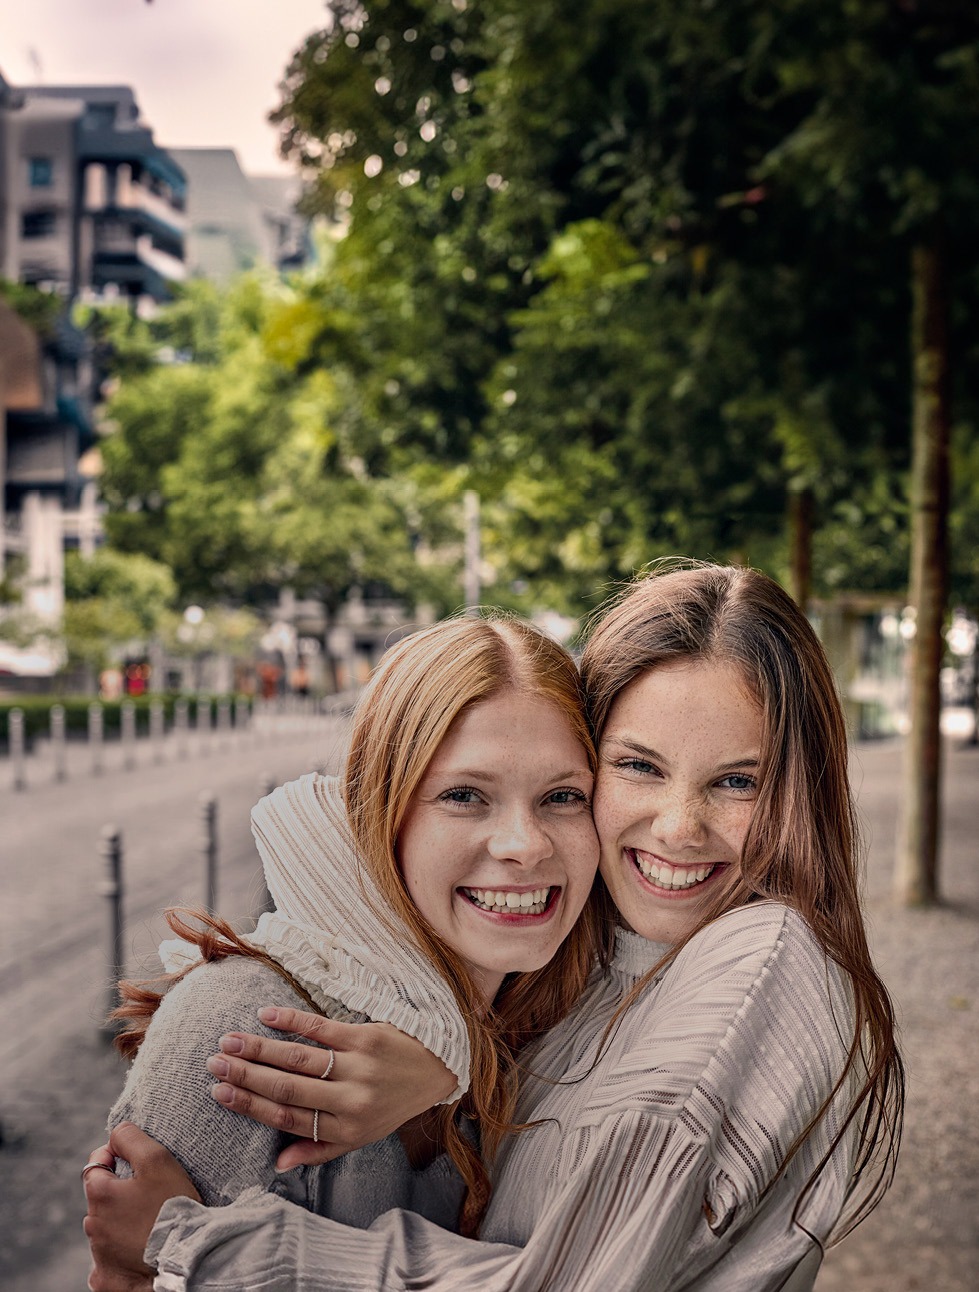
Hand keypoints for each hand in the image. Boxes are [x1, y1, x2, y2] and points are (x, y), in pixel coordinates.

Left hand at [83, 1122, 199, 1291]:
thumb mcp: (156, 1159)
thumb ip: (131, 1139)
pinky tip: (141, 1247)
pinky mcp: (107, 1277)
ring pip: (106, 1228)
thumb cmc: (172, 1206)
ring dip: (121, 1221)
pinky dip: (122, 1251)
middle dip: (119, 1192)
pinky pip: (110, 1259)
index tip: (134, 1160)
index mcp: (100, 1195)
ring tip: (150, 1220)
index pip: (95, 1165)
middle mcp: (93, 1226)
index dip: (113, 1155)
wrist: (186, 1256)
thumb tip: (116, 1134)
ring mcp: (99, 1255)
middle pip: (102, 1199)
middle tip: (150, 1193)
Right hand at [206, 1007, 457, 1170]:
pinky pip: (323, 1028)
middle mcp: (350, 1099)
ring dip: (261, 1048)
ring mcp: (359, 1066)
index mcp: (345, 1127)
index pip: (288, 1118)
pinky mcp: (367, 1037)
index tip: (219, 1094)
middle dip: (247, 1076)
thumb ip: (318, 1149)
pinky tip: (266, 1014)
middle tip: (214, 1065)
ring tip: (230, 1042)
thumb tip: (277, 1165)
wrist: (436, 1071)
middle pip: (288, 1087)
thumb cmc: (390, 1105)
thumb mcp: (359, 1137)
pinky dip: (293, 1020)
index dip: (251, 1106)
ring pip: (300, 1058)